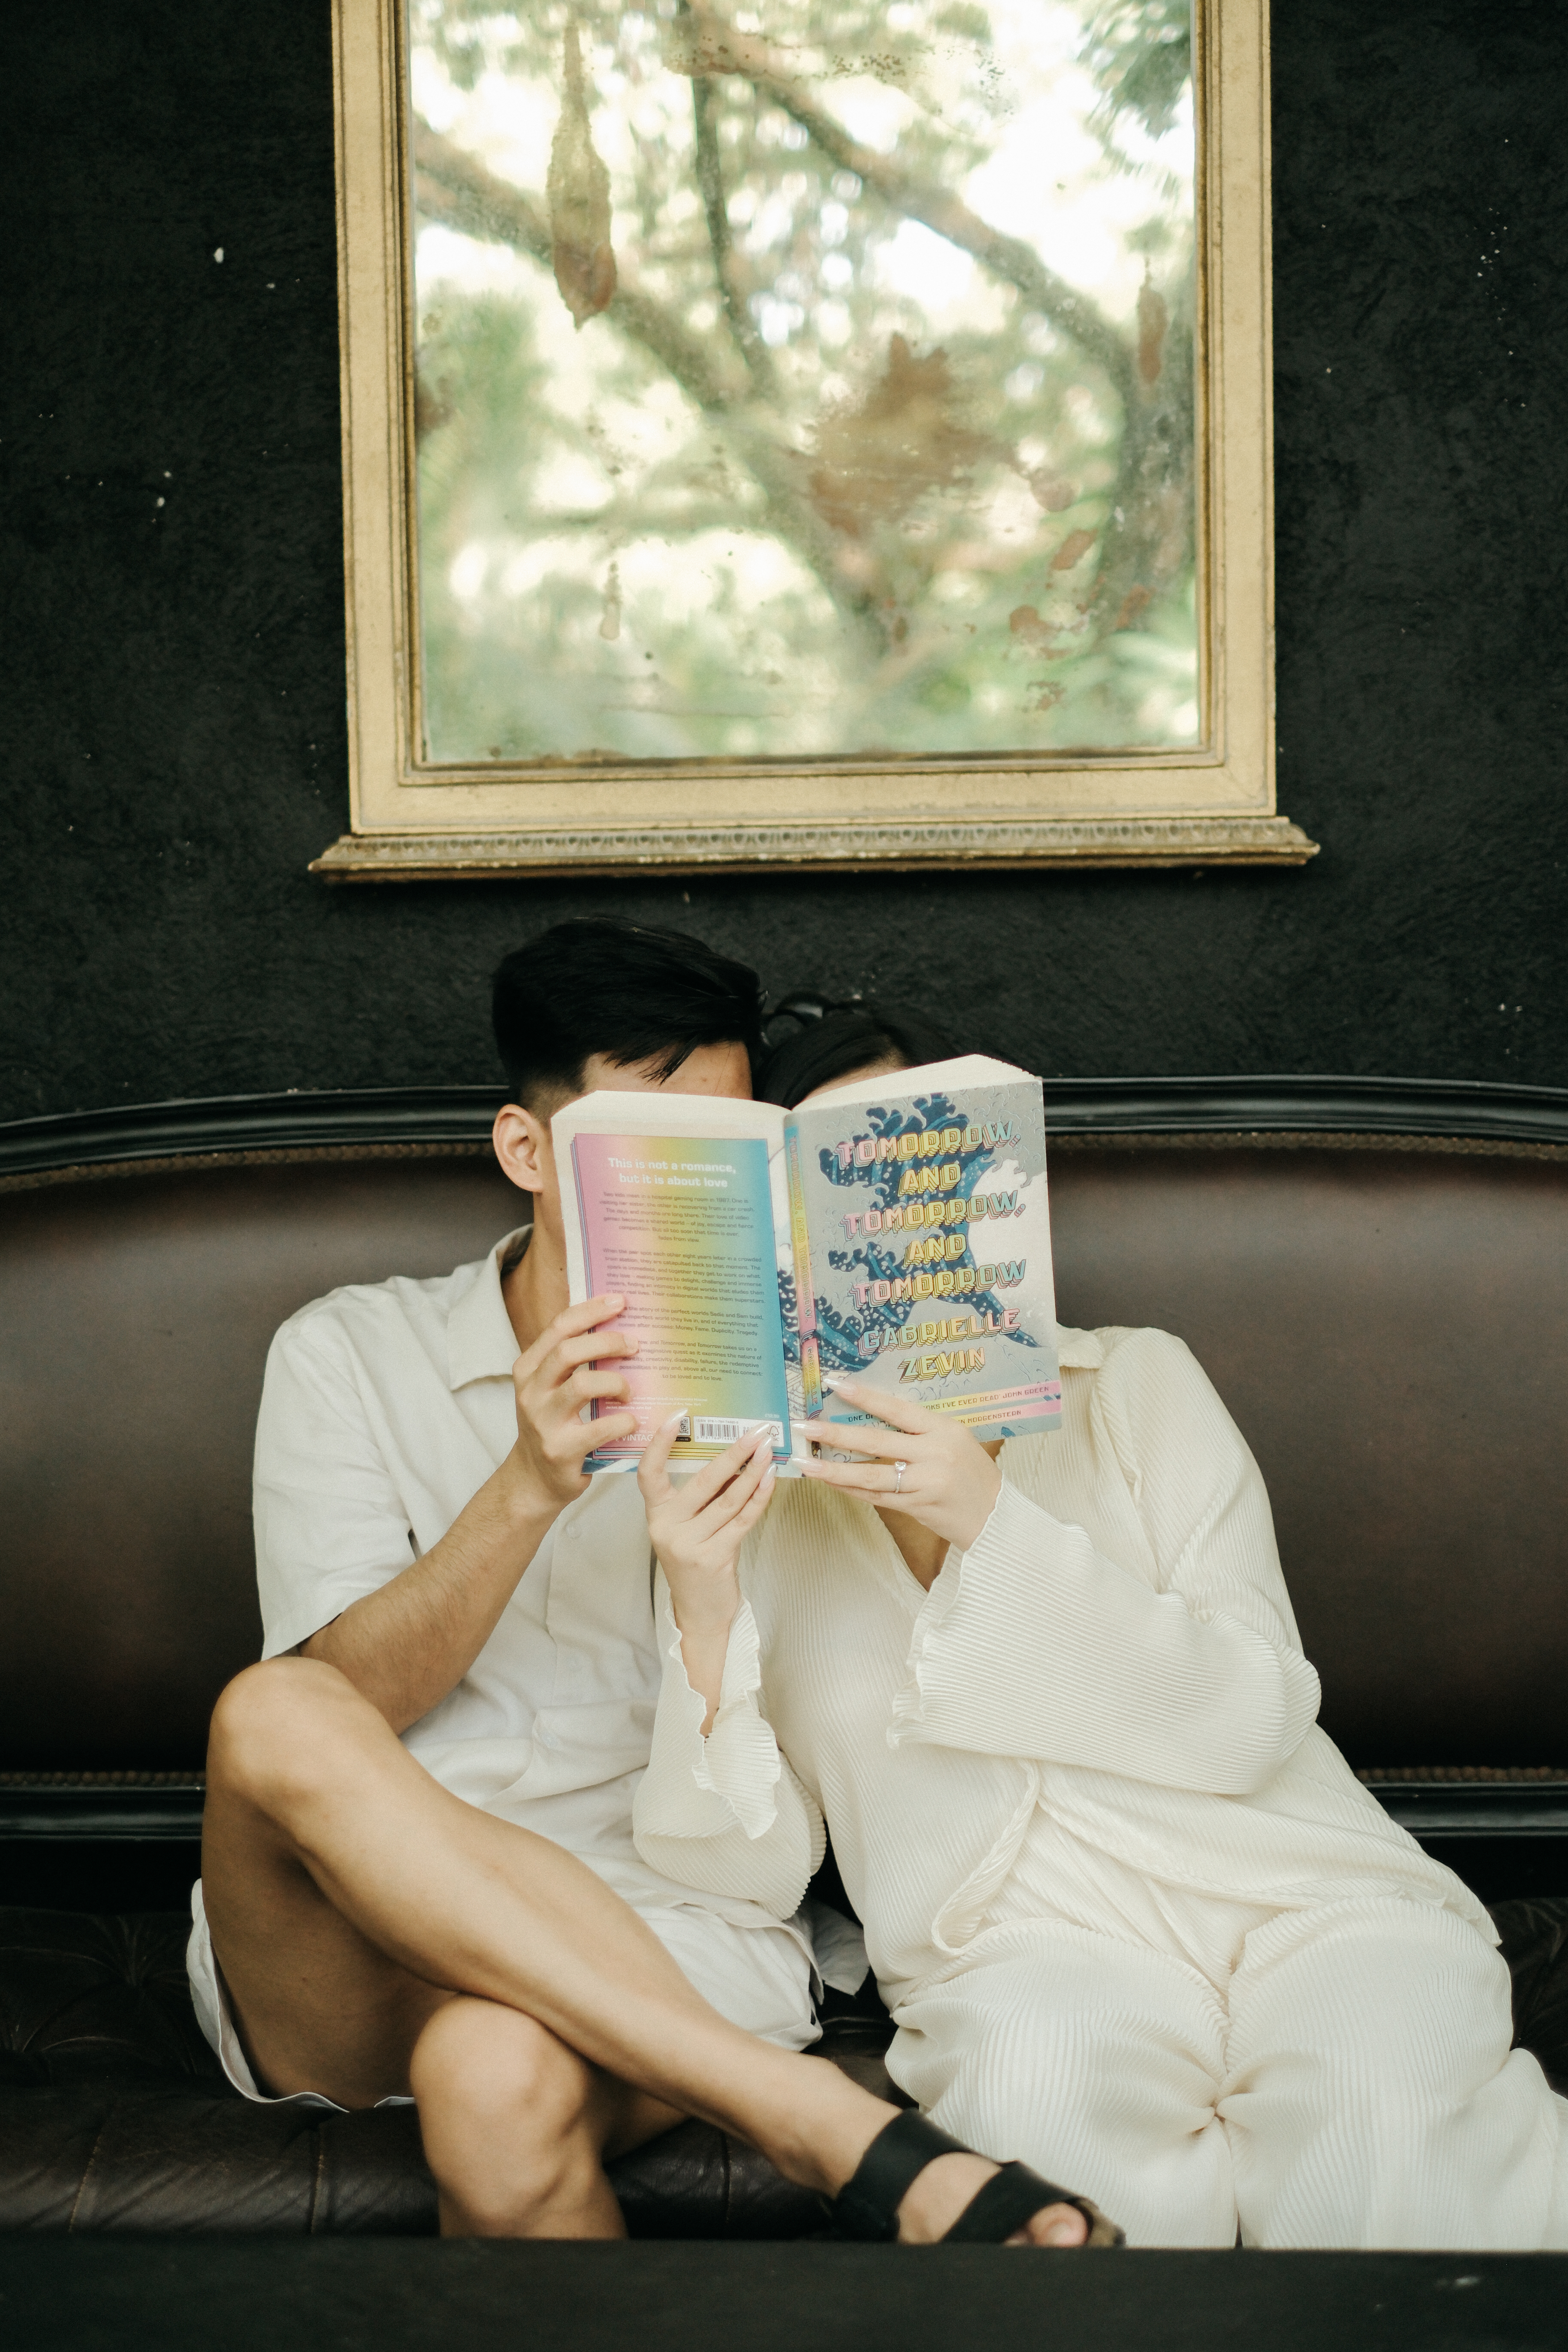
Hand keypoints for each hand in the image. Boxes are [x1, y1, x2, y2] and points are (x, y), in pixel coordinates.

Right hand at [508, 1295, 639, 1513]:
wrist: (533, 1480)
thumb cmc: (552, 1426)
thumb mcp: (550, 1389)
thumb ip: (572, 1362)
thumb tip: (619, 1327)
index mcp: (529, 1369)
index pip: (558, 1328)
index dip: (590, 1311)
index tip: (619, 1302)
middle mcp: (531, 1392)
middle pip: (568, 1351)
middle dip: (606, 1342)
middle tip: (634, 1345)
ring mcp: (543, 1422)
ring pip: (582, 1385)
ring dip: (615, 1382)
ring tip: (629, 1391)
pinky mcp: (561, 1450)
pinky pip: (599, 1428)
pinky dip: (622, 1422)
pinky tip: (632, 1422)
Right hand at [639, 1419, 777, 1631]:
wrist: (700, 1612)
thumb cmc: (698, 1560)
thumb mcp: (690, 1526)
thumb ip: (703, 1497)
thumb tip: (734, 1455)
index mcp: (656, 1515)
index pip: (648, 1474)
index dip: (660, 1444)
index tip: (677, 1415)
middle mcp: (667, 1528)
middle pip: (702, 1482)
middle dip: (732, 1453)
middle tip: (755, 1431)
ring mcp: (689, 1545)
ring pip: (728, 1500)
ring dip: (752, 1471)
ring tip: (769, 1450)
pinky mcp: (714, 1557)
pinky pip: (742, 1520)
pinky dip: (759, 1497)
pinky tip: (769, 1478)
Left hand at [794, 1376, 1001, 1550]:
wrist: (994, 1516)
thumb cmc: (973, 1472)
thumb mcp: (954, 1439)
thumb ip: (920, 1429)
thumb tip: (874, 1413)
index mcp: (943, 1429)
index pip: (897, 1409)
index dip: (865, 1396)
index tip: (835, 1384)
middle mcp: (934, 1454)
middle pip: (876, 1442)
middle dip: (837, 1434)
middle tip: (806, 1427)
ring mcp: (924, 1483)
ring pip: (871, 1475)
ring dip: (835, 1470)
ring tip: (806, 1463)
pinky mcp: (916, 1507)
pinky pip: (876, 1497)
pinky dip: (851, 1489)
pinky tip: (830, 1482)